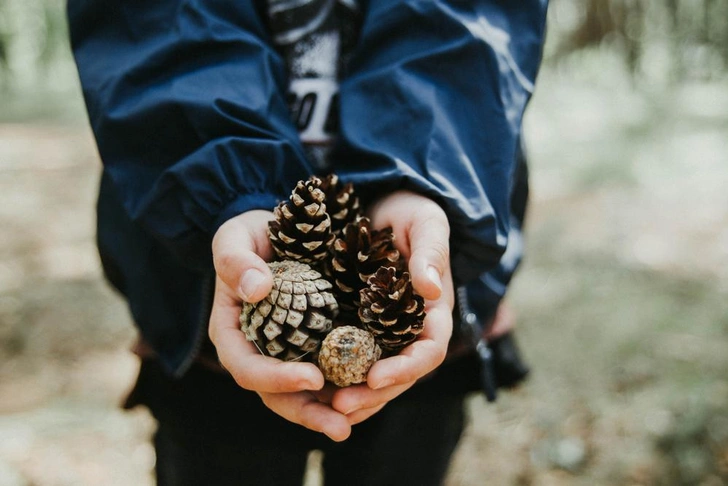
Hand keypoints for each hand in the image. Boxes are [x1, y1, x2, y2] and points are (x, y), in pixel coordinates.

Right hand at [209, 210, 351, 440]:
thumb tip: (256, 289)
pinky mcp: (317, 344)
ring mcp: (289, 351)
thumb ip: (236, 261)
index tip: (311, 376)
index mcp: (234, 333)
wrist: (280, 228)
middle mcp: (261, 350)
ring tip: (358, 422)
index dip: (275, 379)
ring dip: (331, 411)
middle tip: (340, 427)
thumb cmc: (251, 232)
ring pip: (306, 393)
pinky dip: (348, 386)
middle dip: (308, 412)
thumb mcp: (236, 236)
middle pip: (277, 394)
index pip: (247, 366)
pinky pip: (331, 371)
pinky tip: (374, 394)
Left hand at [330, 191, 453, 422]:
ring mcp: (383, 332)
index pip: (429, 350)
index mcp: (433, 312)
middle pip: (398, 374)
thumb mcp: (426, 222)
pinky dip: (335, 377)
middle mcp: (410, 329)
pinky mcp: (357, 327)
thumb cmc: (411, 212)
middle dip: (372, 394)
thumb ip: (432, 252)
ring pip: (373, 376)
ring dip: (352, 396)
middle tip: (339, 406)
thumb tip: (432, 289)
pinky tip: (310, 388)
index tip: (376, 376)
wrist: (384, 206)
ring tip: (322, 408)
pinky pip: (349, 359)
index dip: (406, 368)